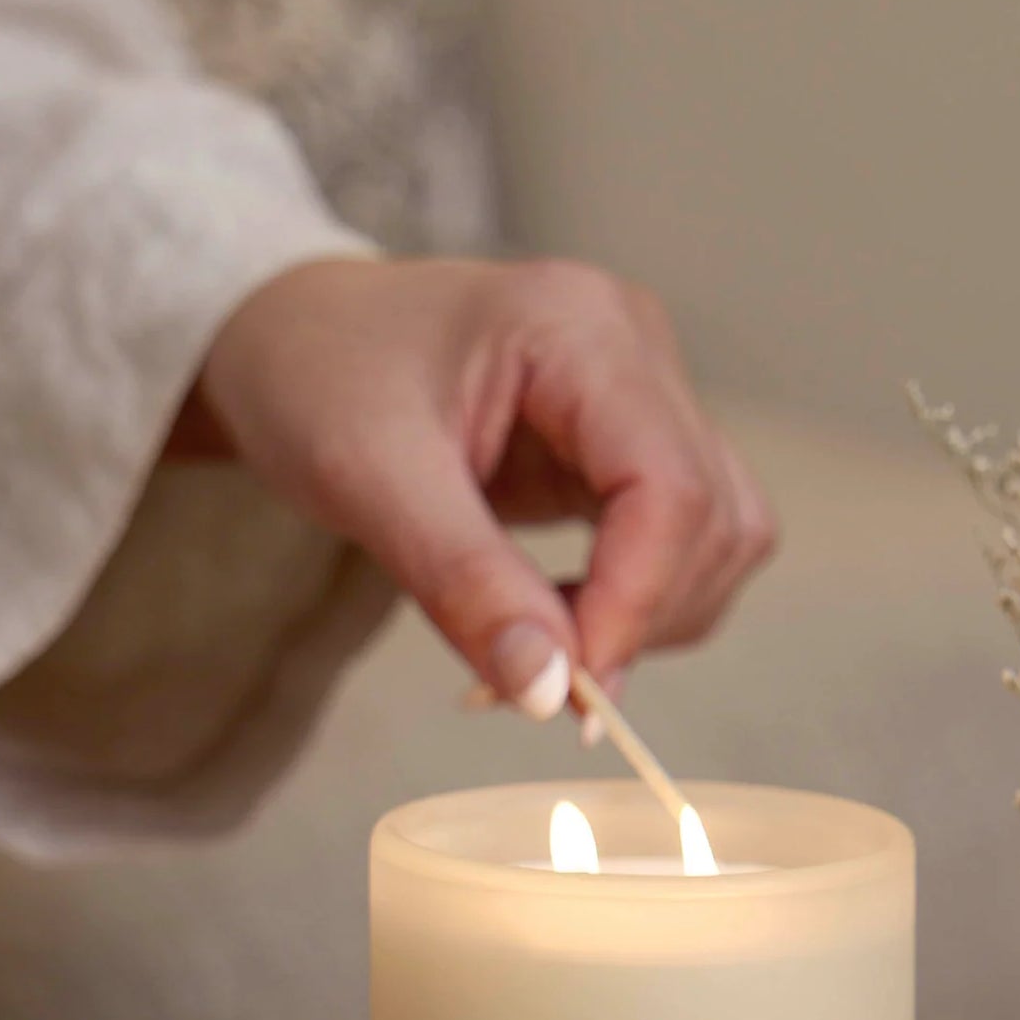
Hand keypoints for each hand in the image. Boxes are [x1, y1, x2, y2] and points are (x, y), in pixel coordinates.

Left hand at [187, 256, 775, 718]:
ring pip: (722, 540)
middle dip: (638, 620)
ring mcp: (648, 396)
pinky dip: (640, 605)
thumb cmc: (319, 375)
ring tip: (537, 648)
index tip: (569, 688)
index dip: (636, 601)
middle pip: (713, 518)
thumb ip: (466, 585)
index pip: (669, 485)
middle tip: (534, 681)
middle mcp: (638, 350)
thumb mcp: (367, 479)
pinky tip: (558, 619)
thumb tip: (550, 692)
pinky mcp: (637, 447)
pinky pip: (689, 545)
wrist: (297, 336)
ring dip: (649, 620)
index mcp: (579, 328)